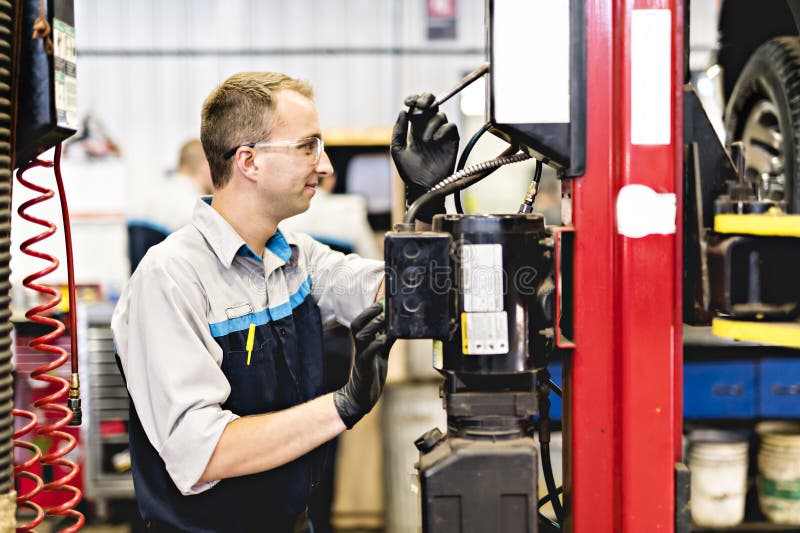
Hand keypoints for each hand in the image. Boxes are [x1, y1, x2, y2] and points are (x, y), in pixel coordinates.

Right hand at [333, 303, 394, 428]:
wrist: (362, 394)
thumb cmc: (371, 370)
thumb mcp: (381, 351)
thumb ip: (387, 338)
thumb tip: (397, 325)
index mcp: (362, 340)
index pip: (361, 320)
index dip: (370, 309)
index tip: (383, 299)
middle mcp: (359, 346)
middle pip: (357, 324)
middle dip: (369, 313)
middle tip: (382, 305)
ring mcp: (360, 355)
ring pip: (361, 336)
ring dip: (373, 326)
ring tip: (385, 319)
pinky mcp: (364, 367)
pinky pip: (367, 353)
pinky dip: (375, 344)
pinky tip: (383, 339)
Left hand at [391, 93, 459, 222]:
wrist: (423, 187)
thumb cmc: (409, 172)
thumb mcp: (397, 150)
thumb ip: (398, 131)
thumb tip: (403, 111)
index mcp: (415, 129)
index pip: (417, 108)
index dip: (414, 100)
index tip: (409, 101)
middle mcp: (429, 129)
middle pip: (431, 105)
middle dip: (426, 100)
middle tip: (421, 106)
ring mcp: (441, 135)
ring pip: (440, 115)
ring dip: (431, 124)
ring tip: (425, 140)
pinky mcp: (451, 141)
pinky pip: (451, 127)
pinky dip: (443, 129)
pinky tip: (435, 140)